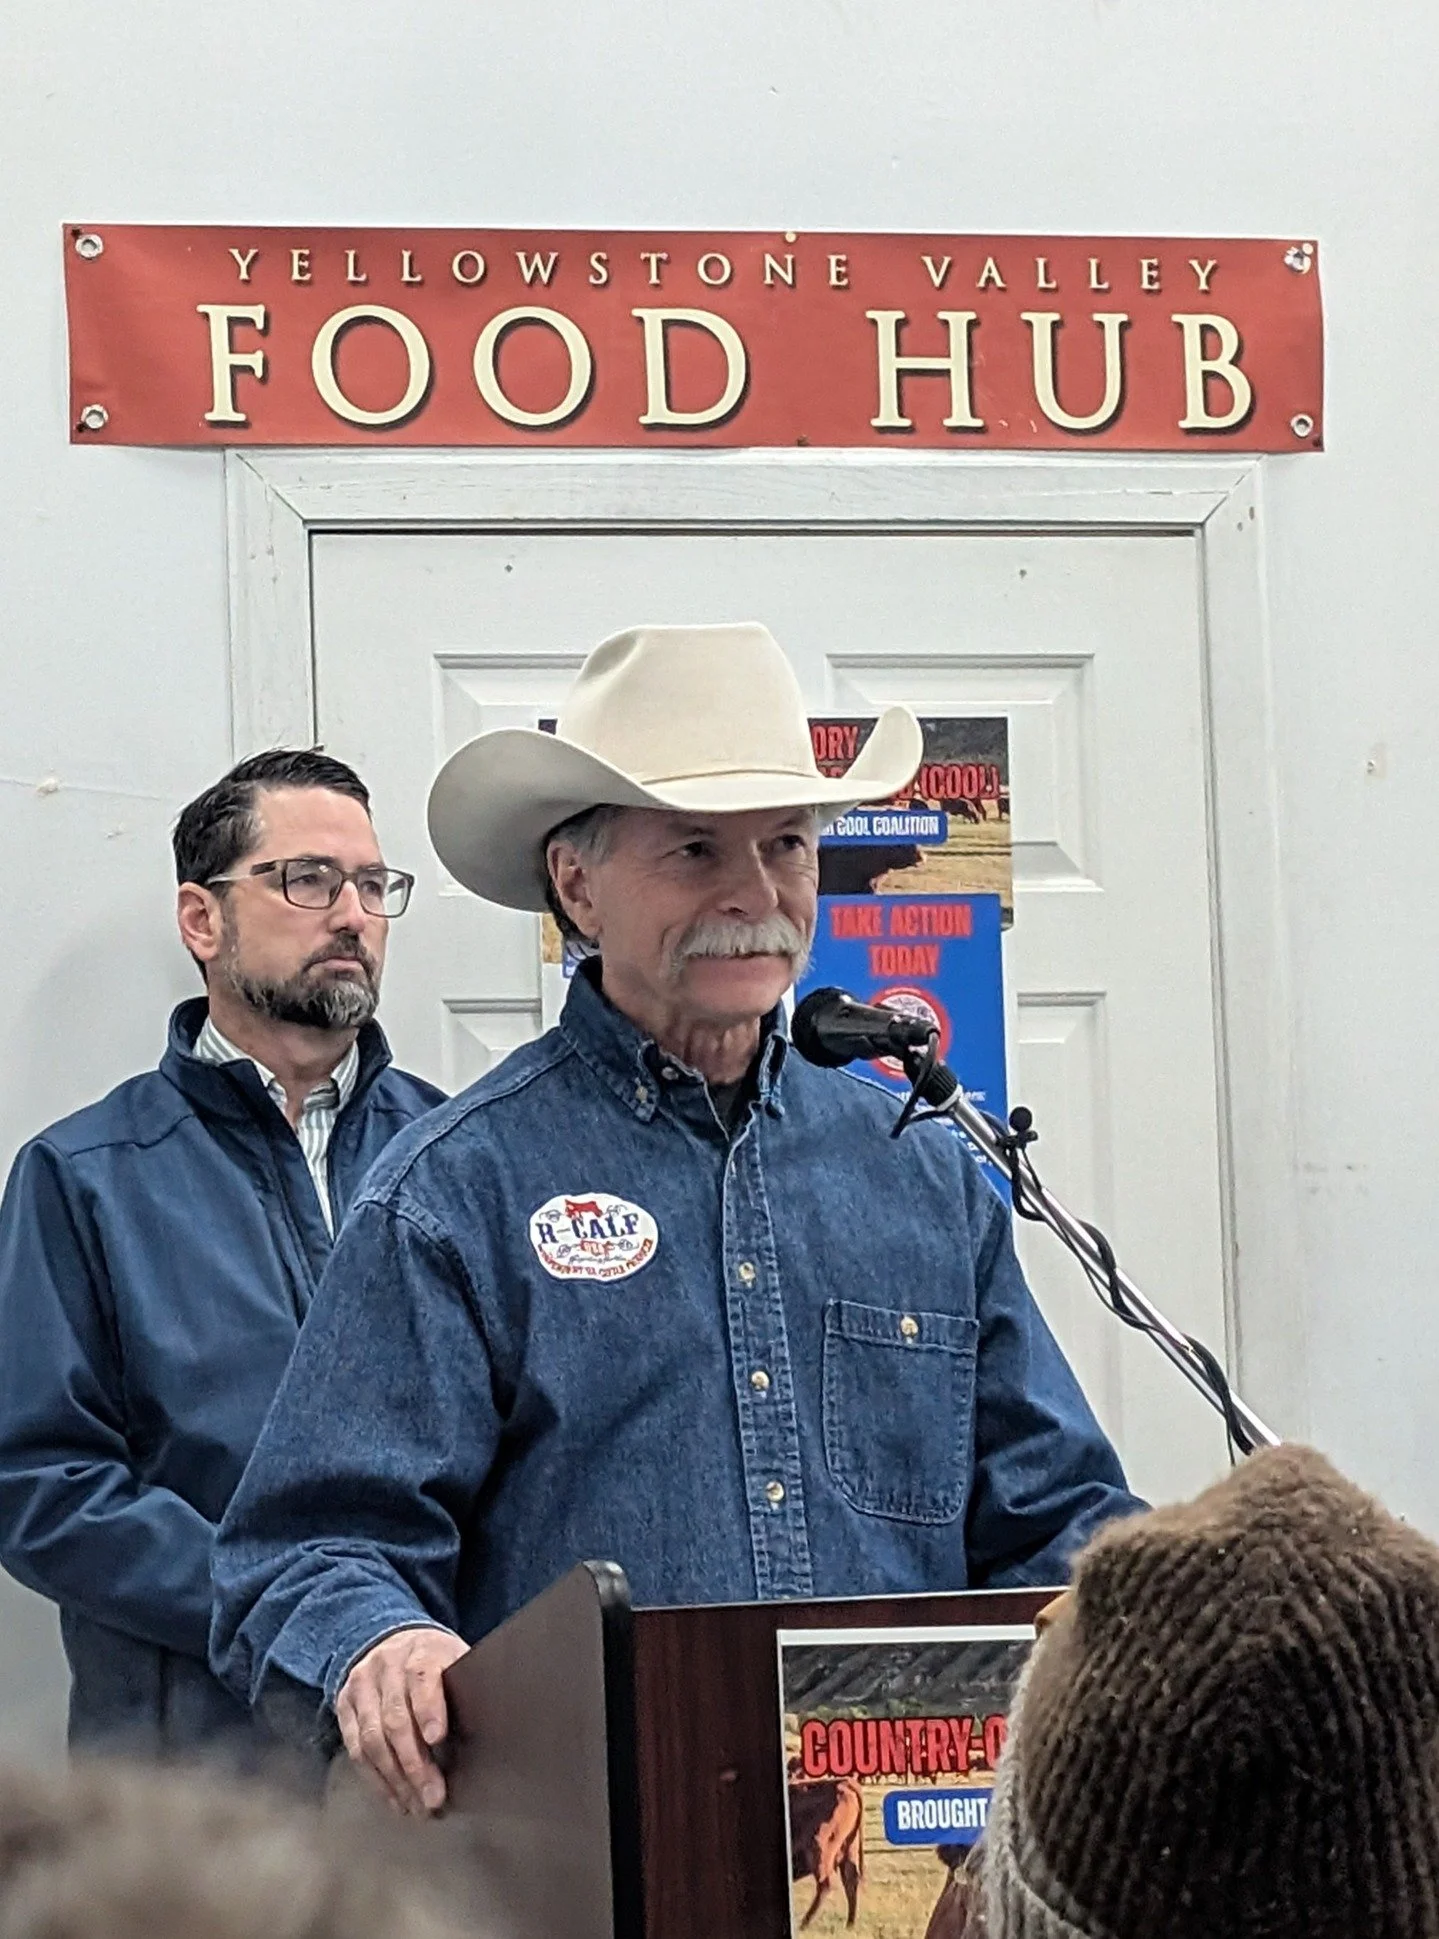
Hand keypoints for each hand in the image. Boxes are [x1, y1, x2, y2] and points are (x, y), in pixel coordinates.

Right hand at [335, 1625, 469, 1814]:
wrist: (391, 1640)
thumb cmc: (435, 1660)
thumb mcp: (455, 1658)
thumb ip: (466, 1686)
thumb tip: (495, 1723)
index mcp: (421, 1651)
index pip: (422, 1678)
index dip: (429, 1709)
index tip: (437, 1738)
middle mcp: (386, 1666)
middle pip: (395, 1719)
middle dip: (414, 1764)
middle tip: (433, 1798)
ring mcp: (361, 1686)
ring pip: (372, 1740)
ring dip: (395, 1780)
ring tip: (416, 1807)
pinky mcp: (344, 1706)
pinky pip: (356, 1750)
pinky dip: (376, 1780)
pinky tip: (396, 1799)